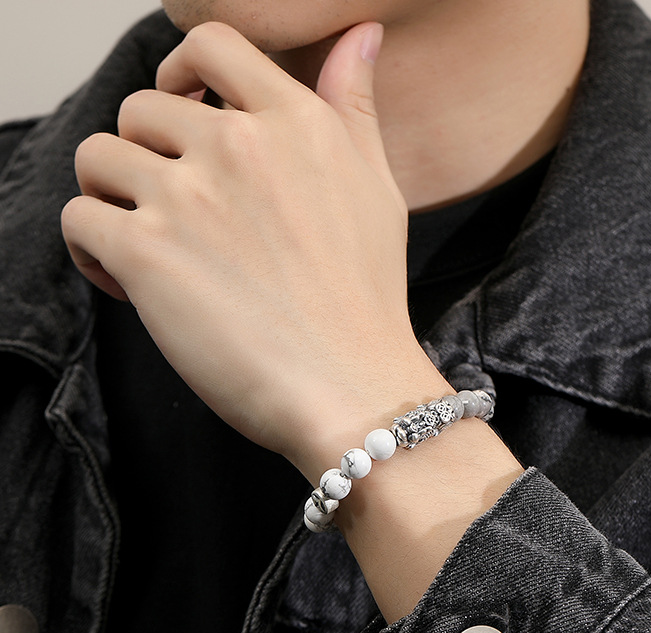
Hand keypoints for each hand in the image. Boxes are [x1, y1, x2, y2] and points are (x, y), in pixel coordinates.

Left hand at [61, 21, 443, 478]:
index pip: (211, 46)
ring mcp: (188, 196)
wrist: (351, 386)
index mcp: (295, 123)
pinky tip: (131, 282)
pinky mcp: (147, 253)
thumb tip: (360, 35)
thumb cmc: (367, 301)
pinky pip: (80, 219)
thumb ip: (357, 107)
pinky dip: (92, 250)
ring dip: (114, 200)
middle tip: (174, 211)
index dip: (182, 73)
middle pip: (142, 109)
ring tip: (148, 247)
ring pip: (99, 158)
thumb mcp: (378, 189)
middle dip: (149, 156)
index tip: (182, 109)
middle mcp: (238, 145)